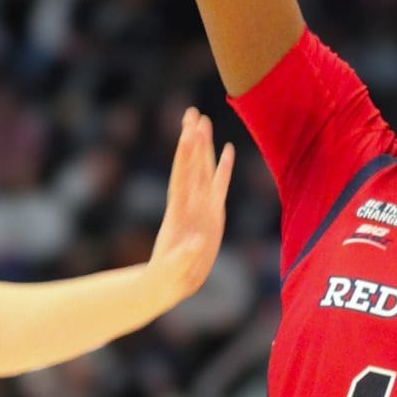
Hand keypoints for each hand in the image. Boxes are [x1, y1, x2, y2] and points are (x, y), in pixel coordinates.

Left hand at [148, 109, 233, 299]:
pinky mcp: (211, 213)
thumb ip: (184, 258)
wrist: (168, 283)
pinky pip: (218, 185)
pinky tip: (228, 150)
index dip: (186, 157)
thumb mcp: (175, 271)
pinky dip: (222, 167)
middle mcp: (190, 205)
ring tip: (204, 120)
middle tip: (192, 113)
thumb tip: (193, 244)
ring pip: (202, 169)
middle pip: (191, 166)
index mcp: (180, 215)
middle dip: (192, 140)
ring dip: (203, 146)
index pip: (183, 180)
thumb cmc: (169, 278)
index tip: (188, 134)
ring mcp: (200, 206)